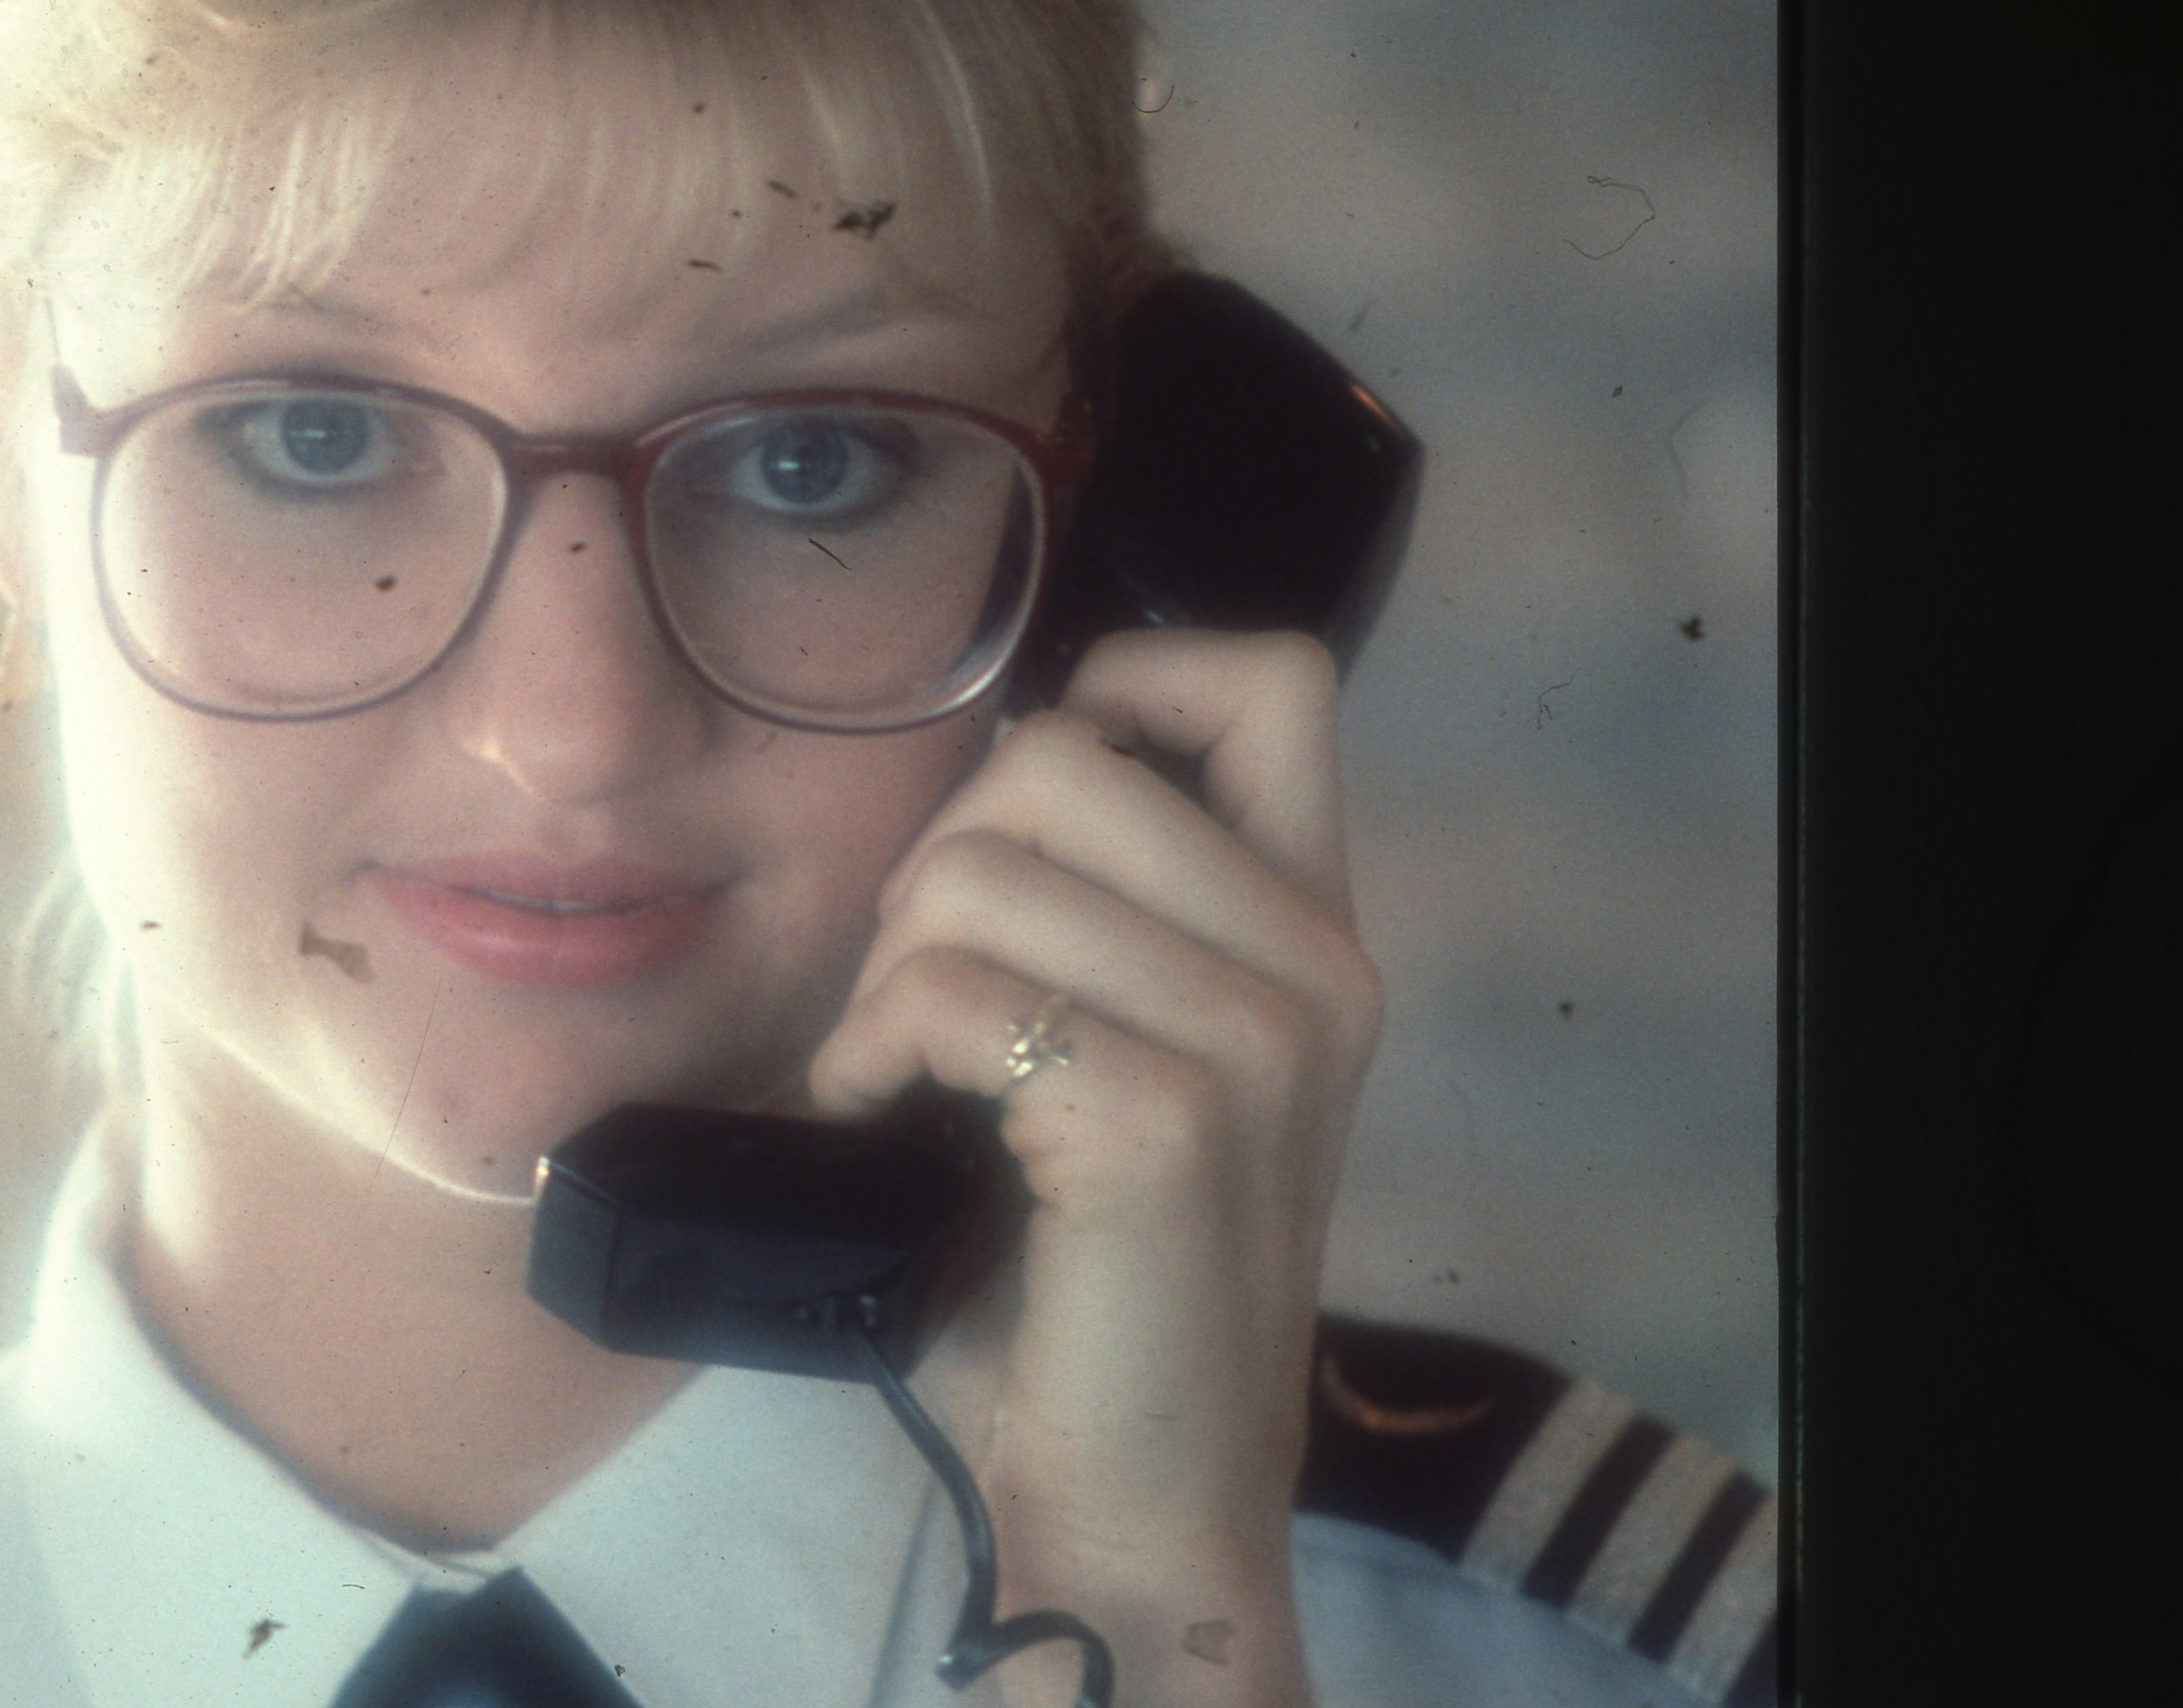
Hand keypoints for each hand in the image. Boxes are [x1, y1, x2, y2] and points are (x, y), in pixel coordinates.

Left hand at [809, 629, 1381, 1707]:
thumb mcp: (1129, 1063)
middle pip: (1064, 756)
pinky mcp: (1164, 1124)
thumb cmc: (1096, 1283)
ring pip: (981, 869)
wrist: (1144, 1501)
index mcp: (1312, 938)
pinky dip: (867, 1045)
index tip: (1027, 813)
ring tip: (887, 1068)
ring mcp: (1254, 1046)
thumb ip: (1101, 921)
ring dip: (885, 966)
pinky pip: (950, 990)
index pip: (1271, 681)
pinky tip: (869, 1115)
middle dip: (939, 855)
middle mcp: (1314, 971)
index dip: (1122, 685)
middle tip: (918, 991)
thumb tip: (978, 785)